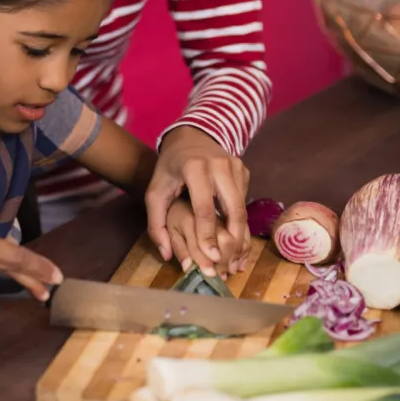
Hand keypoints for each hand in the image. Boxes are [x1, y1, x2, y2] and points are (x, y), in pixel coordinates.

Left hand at [146, 126, 249, 273]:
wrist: (189, 137)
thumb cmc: (170, 168)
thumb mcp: (155, 192)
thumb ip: (156, 223)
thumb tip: (167, 255)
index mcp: (194, 169)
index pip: (204, 208)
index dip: (208, 235)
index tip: (212, 257)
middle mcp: (219, 166)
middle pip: (233, 210)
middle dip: (233, 239)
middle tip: (229, 263)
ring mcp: (236, 166)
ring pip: (242, 208)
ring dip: (240, 234)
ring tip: (234, 257)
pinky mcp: (244, 171)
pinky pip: (244, 201)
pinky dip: (241, 221)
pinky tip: (235, 237)